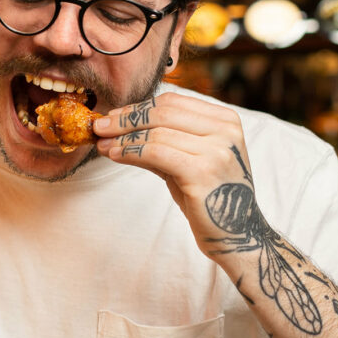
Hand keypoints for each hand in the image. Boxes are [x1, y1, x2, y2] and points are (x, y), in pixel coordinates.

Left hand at [94, 92, 254, 249]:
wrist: (237, 234)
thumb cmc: (208, 195)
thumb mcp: (188, 158)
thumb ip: (160, 138)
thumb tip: (115, 125)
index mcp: (226, 120)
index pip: (172, 102)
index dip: (138, 107)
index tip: (113, 116)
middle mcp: (225, 131)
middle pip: (162, 114)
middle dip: (125, 119)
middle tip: (99, 127)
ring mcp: (217, 152)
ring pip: (156, 134)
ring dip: (123, 139)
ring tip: (102, 144)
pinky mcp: (202, 173)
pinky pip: (156, 154)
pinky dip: (131, 152)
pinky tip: (115, 155)